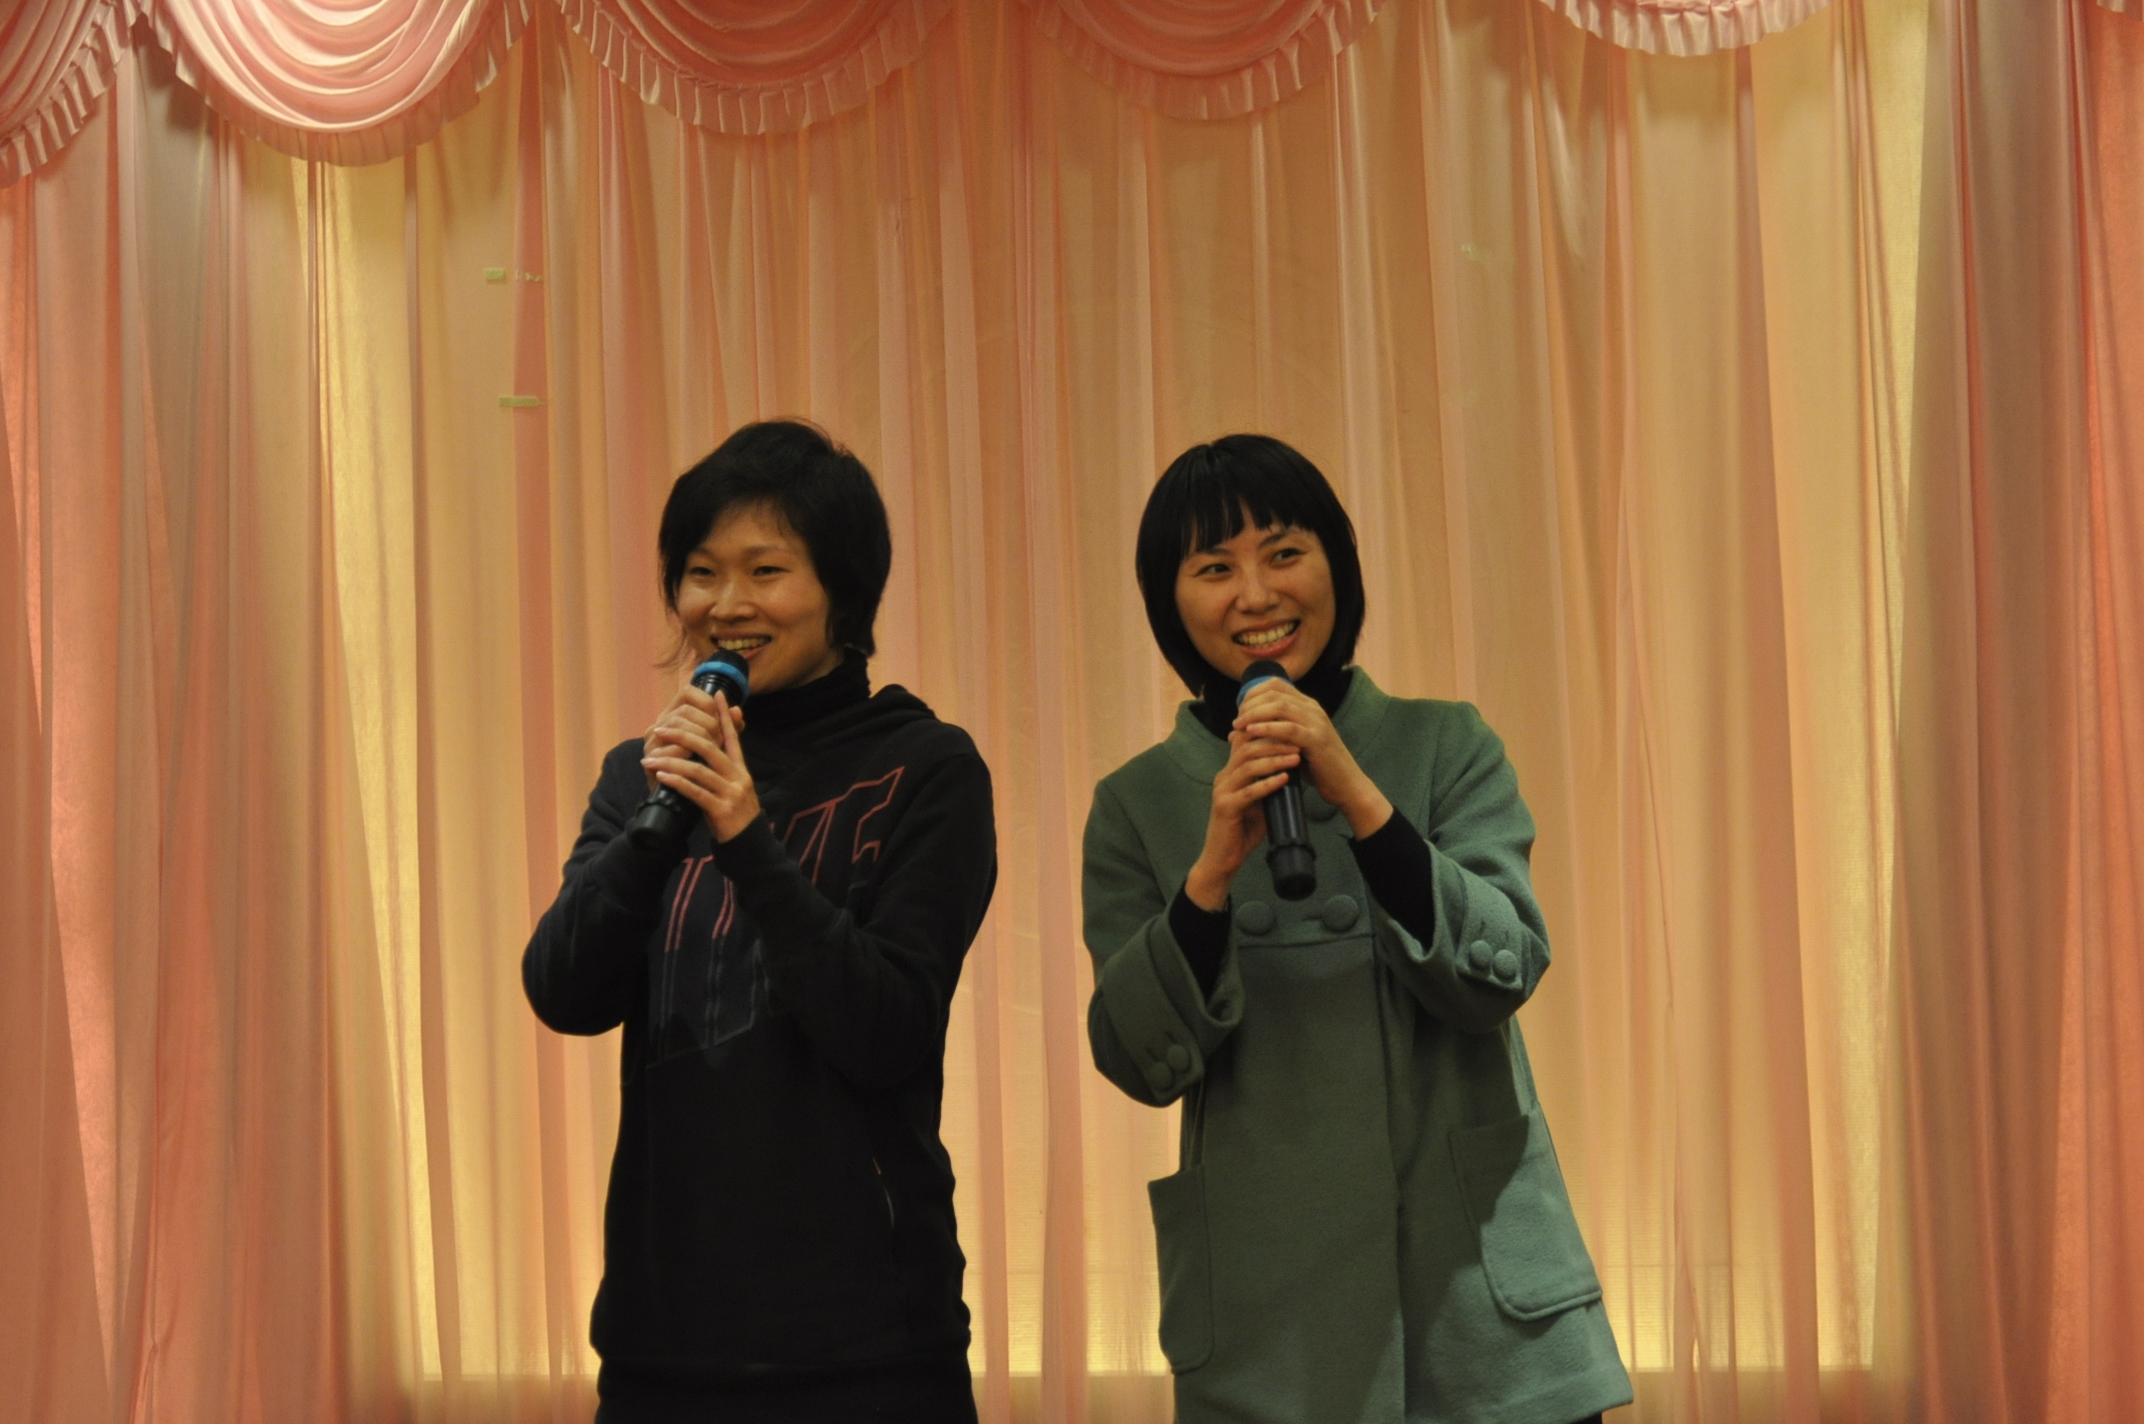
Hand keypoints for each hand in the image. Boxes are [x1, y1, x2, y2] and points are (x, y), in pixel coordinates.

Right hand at [641, 681, 745, 793]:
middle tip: (720, 740)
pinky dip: (687, 753)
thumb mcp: (718, 746)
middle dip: (707, 724)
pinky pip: (670, 749)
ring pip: (677, 725)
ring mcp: (652, 741)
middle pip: (685, 710)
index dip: (706, 703)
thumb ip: (728, 729)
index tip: (720, 719)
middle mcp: (659, 724)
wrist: (682, 802)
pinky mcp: (650, 760)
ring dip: (699, 737)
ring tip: (712, 749)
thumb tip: (737, 711)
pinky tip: (697, 760)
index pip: (687, 692)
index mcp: (674, 715)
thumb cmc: (700, 769)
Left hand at [641, 690, 761, 842]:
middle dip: (683, 734)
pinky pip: (695, 792)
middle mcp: (738, 777)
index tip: (715, 693)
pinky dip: (677, 782)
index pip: (733, 735)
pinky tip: (661, 776)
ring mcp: (731, 793)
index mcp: (740, 768)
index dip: (724, 714)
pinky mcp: (722, 810)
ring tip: (649, 758)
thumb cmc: (734, 814)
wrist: (749, 846)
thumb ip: (723, 766)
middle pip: (710, 747)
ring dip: (670, 762)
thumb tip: (712, 746)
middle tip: (660, 728)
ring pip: (698, 769)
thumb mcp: (732, 786)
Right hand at [1183, 729, 1301, 909]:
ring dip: (1274, 760)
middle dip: (1274, 743)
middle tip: (1298, 742)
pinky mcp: (1225, 808)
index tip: (1292, 732)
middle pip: (1247, 748)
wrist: (1222, 860)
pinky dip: (1268, 783)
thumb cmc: (1242, 831)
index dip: (1266, 733)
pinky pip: (1248, 792)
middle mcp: (1224, 777)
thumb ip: (1269, 786)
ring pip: (1248, 766)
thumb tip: (1294, 772)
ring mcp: (1222, 791)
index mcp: (1230, 773)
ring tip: (1295, 758)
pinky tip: (1284, 779)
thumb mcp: (1259, 802)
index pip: (1245, 742)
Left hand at [1233, 679, 1391, 837]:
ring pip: (1280, 707)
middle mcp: (1313, 709)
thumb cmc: (1316, 768)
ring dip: (1255, 714)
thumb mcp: (1288, 747)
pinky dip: (1267, 728)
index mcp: (1308, 706)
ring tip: (1239, 725)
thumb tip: (1234, 732)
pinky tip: (1251, 732)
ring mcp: (1316, 723)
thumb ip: (1266, 736)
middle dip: (1250, 704)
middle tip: (1237, 720)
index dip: (1253, 693)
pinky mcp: (1317, 740)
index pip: (1276, 685)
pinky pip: (1288, 728)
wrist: (1347, 785)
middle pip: (1275, 693)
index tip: (1240, 710)